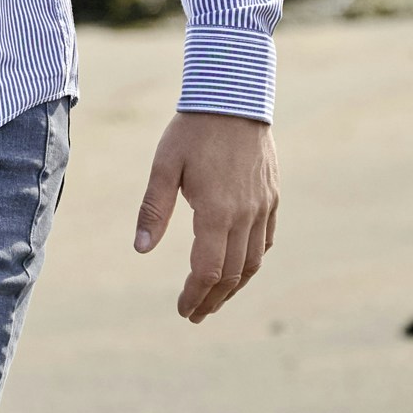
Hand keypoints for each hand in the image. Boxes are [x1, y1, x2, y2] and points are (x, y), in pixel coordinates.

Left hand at [134, 110, 278, 322]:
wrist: (234, 98)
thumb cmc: (192, 130)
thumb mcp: (163, 167)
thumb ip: (153, 209)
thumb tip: (141, 249)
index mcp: (216, 212)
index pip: (208, 270)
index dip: (195, 295)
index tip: (181, 310)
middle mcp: (245, 216)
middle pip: (234, 274)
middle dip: (213, 299)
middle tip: (195, 314)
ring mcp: (263, 208)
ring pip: (254, 262)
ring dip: (235, 287)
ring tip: (215, 299)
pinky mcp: (272, 198)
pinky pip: (266, 240)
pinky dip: (253, 261)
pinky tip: (240, 266)